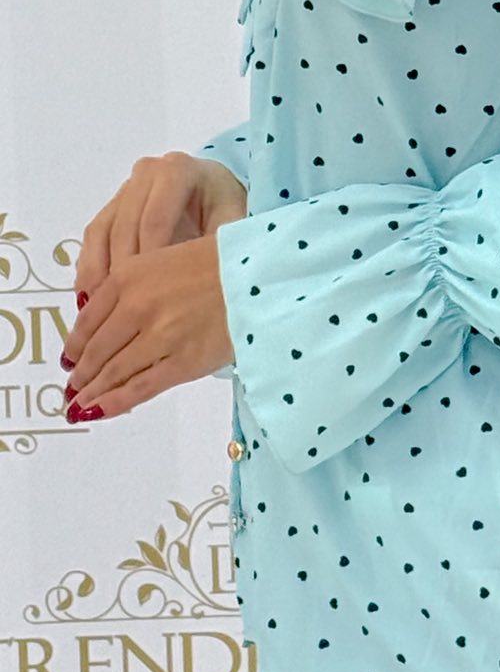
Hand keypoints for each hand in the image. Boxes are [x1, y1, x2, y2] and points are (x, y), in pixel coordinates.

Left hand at [61, 234, 235, 421]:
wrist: (257, 276)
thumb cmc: (215, 264)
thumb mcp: (161, 260)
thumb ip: (129, 287)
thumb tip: (102, 324)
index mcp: (128, 277)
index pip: (88, 321)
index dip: (75, 347)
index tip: (70, 360)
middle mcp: (136, 306)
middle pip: (97, 350)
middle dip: (81, 374)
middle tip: (73, 388)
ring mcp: (159, 337)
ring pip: (114, 372)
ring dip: (92, 392)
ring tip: (81, 404)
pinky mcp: (182, 362)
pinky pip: (140, 388)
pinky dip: (115, 402)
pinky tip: (99, 411)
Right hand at [73, 151, 247, 299]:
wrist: (215, 192)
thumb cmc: (225, 209)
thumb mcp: (232, 223)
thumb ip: (216, 246)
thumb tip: (202, 282)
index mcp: (177, 171)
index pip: (154, 219)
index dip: (148, 260)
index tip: (149, 298)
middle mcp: (146, 174)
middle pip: (124, 226)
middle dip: (122, 273)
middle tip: (123, 313)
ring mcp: (125, 189)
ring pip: (103, 232)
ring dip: (100, 274)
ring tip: (104, 313)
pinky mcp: (111, 206)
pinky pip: (94, 238)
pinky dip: (90, 269)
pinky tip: (93, 301)